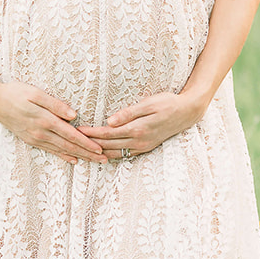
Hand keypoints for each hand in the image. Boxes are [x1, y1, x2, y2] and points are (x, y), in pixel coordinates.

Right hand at [0, 82, 106, 163]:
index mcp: (44, 119)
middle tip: (104, 160)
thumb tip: (73, 115)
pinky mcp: (30, 140)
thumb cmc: (15, 92)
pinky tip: (73, 160)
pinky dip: (63, 156)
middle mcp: (40, 132)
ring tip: (93, 161)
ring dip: (79, 156)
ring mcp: (35, 138)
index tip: (100, 149)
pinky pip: (50, 150)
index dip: (86, 143)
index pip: (71, 134)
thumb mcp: (35, 93)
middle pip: (69, 146)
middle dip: (88, 154)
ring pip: (61, 150)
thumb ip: (55, 104)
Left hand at [79, 91, 206, 159]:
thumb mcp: (149, 103)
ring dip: (98, 153)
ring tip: (82, 150)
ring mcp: (142, 147)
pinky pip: (123, 155)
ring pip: (114, 154)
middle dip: (89, 144)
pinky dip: (110, 155)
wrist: (187, 113)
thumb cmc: (168, 103)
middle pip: (108, 146)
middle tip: (72, 141)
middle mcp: (139, 142)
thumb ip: (129, 113)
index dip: (90, 133)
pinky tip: (100, 153)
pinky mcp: (145, 148)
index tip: (76, 130)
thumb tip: (109, 121)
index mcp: (137, 129)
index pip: (107, 134)